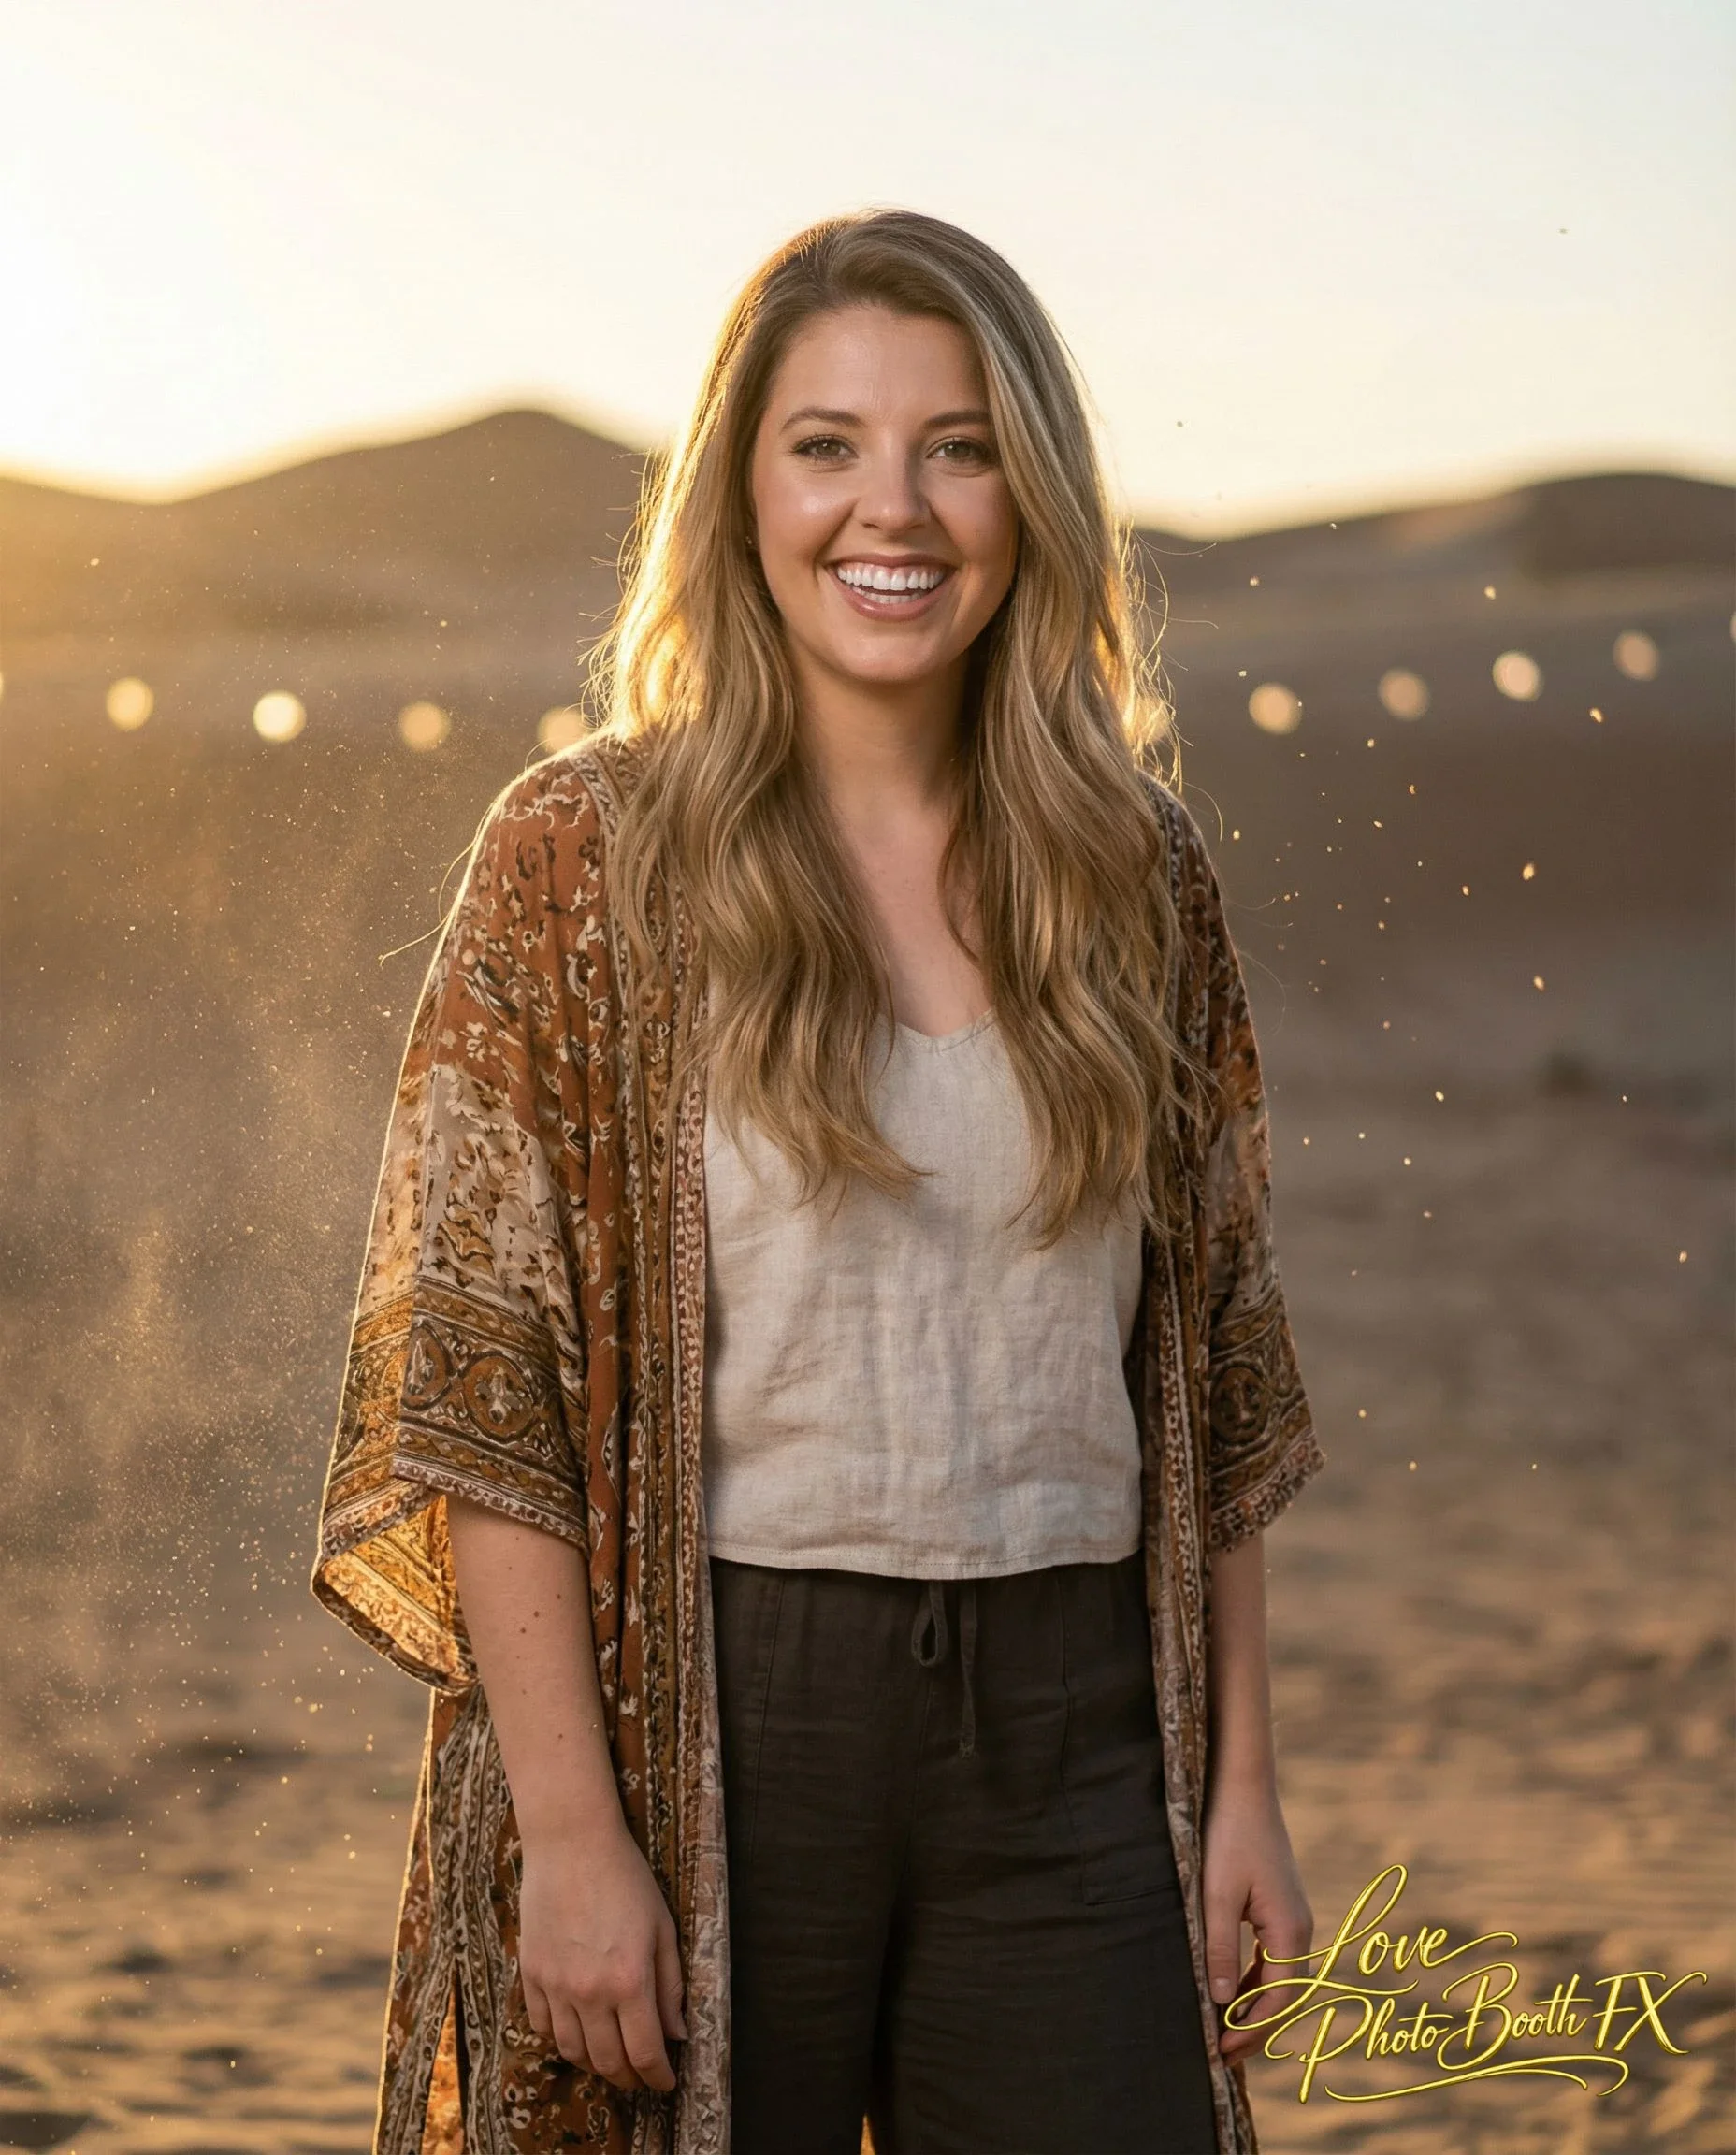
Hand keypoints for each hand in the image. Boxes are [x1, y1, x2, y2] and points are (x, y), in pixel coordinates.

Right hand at [518, 1821, 686, 2092]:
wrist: (572, 1842)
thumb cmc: (626, 1878)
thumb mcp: (662, 1927)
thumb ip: (671, 1985)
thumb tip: (676, 2034)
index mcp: (631, 1980)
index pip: (645, 2053)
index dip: (659, 2077)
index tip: (667, 2082)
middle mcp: (590, 1991)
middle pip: (608, 2061)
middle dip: (629, 2078)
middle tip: (642, 2076)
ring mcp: (555, 1985)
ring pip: (573, 2051)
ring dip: (594, 2064)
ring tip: (611, 2058)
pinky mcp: (530, 1973)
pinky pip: (541, 2026)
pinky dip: (560, 2039)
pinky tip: (577, 2031)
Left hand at [1201, 1779, 1311, 2066]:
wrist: (1243, 1787)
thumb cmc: (1228, 1836)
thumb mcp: (1216, 1894)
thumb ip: (1221, 1948)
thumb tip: (1222, 2003)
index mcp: (1290, 1931)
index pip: (1278, 2001)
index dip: (1251, 2031)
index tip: (1220, 2051)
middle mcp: (1300, 1930)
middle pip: (1285, 1997)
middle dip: (1256, 2029)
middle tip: (1222, 2056)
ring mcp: (1293, 1918)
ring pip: (1280, 1980)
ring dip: (1255, 2008)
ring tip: (1224, 2032)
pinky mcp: (1280, 1907)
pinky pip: (1273, 1959)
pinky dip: (1255, 1982)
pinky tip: (1231, 1991)